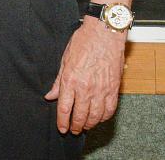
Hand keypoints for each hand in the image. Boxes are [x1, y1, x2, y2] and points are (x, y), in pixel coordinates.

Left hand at [45, 18, 125, 133]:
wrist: (104, 34)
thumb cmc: (83, 42)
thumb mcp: (64, 60)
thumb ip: (58, 82)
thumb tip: (50, 96)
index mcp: (71, 80)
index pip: (65, 108)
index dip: (62, 121)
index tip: (61, 128)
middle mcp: (86, 88)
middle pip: (80, 115)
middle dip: (75, 125)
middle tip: (72, 130)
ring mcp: (101, 89)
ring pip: (96, 116)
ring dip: (89, 124)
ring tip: (84, 126)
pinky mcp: (114, 88)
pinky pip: (109, 109)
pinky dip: (104, 117)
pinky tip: (99, 118)